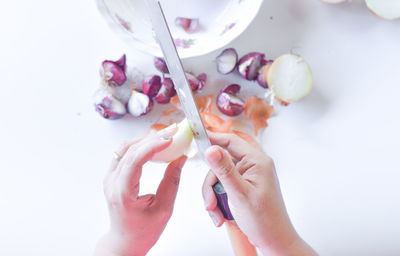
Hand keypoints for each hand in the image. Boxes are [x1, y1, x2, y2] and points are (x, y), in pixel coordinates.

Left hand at [95, 124, 186, 255]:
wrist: (125, 240)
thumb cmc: (143, 231)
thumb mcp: (164, 209)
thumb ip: (171, 181)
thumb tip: (180, 158)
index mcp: (123, 193)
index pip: (135, 160)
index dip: (153, 146)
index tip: (170, 138)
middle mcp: (112, 182)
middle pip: (130, 150)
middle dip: (153, 138)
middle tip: (173, 131)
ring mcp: (110, 178)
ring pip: (125, 148)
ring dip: (146, 139)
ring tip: (166, 136)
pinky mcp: (113, 175)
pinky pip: (124, 153)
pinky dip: (140, 145)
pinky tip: (154, 144)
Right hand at [202, 132, 315, 255]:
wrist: (274, 240)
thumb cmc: (265, 220)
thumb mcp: (240, 194)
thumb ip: (224, 170)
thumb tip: (211, 149)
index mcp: (257, 161)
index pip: (230, 140)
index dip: (212, 140)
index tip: (195, 141)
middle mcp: (252, 165)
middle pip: (220, 163)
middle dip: (211, 184)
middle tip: (211, 202)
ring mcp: (247, 176)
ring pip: (219, 177)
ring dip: (214, 196)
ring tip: (218, 213)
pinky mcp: (242, 186)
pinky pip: (223, 187)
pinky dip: (218, 200)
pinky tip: (221, 214)